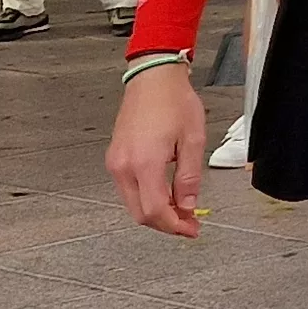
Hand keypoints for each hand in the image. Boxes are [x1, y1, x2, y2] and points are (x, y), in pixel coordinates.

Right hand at [107, 64, 207, 238]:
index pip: (154, 211)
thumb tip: (189, 205)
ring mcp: (116, 162)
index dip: (174, 226)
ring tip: (181, 209)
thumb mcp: (193, 140)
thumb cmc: (173, 101)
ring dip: (156, 212)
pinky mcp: (115, 158)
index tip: (191, 229)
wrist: (153, 79)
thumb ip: (189, 178)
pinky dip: (147, 198)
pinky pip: (129, 189)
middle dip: (166, 224)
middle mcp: (124, 166)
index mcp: (144, 162)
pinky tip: (165, 194)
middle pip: (140, 213)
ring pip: (133, 204)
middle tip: (189, 223)